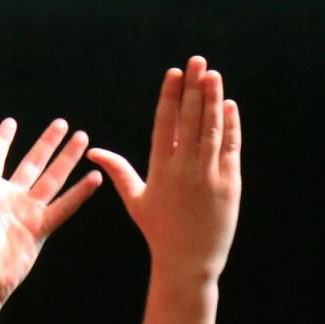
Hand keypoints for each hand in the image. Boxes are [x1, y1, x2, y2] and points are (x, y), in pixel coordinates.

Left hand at [0, 119, 101, 303]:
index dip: (3, 141)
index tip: (11, 123)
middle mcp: (10, 196)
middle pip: (33, 163)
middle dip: (48, 143)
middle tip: (62, 123)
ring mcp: (27, 211)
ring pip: (52, 179)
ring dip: (67, 159)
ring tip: (83, 139)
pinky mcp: (41, 228)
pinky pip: (63, 207)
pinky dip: (79, 193)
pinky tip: (93, 177)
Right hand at [86, 57, 240, 279]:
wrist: (188, 262)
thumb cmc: (159, 231)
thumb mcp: (135, 200)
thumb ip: (119, 171)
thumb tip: (94, 150)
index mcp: (160, 169)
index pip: (165, 124)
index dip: (170, 97)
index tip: (174, 74)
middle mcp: (184, 169)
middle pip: (190, 120)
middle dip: (193, 88)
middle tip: (197, 61)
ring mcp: (208, 176)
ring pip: (211, 129)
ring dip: (213, 99)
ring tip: (213, 74)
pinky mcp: (229, 184)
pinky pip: (230, 148)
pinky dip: (230, 126)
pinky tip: (229, 105)